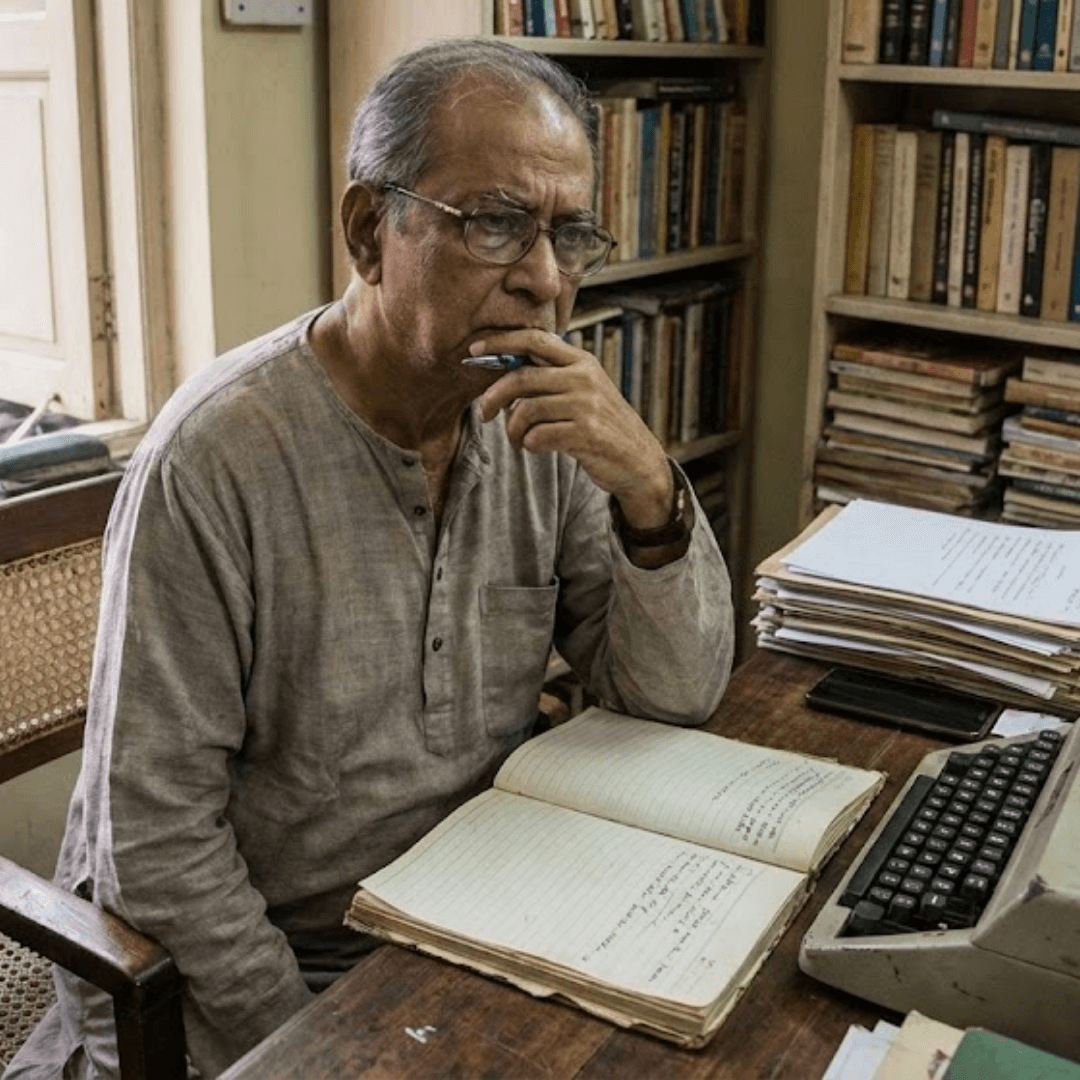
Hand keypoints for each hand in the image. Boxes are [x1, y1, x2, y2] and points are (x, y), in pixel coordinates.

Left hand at [474, 329, 673, 528]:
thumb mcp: (583, 392)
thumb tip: (502, 374)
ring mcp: (587, 405)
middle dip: (492, 397)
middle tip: (483, 413)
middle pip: (521, 377)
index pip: (535, 339)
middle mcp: (584, 378)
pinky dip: (529, 444)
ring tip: (516, 440)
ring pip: (526, 410)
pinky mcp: (587, 433)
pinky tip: (535, 447)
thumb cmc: (601, 426)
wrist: (637, 462)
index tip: (474, 350)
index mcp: (581, 362)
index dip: (501, 342)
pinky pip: (538, 436)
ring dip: (512, 430)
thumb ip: (550, 379)